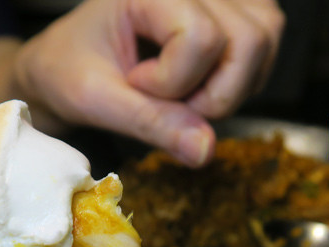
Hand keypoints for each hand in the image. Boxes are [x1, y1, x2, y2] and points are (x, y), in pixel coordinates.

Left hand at [12, 0, 283, 166]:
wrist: (62, 62)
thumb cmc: (68, 69)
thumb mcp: (95, 99)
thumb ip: (150, 122)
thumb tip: (205, 150)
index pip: (202, 37)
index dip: (173, 83)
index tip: (135, 85)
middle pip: (249, 41)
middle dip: (213, 93)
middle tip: (164, 99)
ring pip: (264, 43)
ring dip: (228, 88)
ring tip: (180, 91)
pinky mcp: (239, 11)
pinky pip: (266, 48)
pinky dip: (238, 81)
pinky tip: (198, 83)